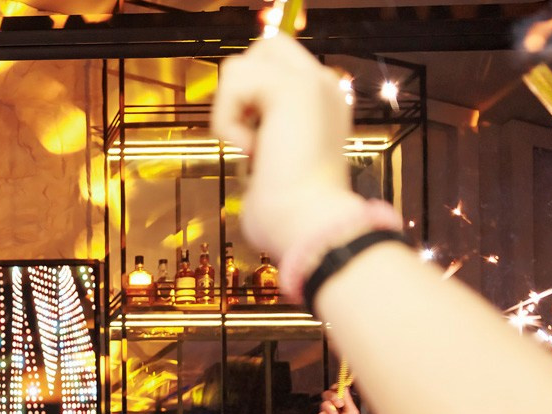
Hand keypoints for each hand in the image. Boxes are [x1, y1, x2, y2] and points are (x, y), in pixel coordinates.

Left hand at [210, 35, 362, 258]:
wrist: (311, 228)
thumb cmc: (291, 221)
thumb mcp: (275, 175)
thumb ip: (265, 146)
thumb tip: (248, 147)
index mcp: (323, 106)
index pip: (280, 66)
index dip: (252, 94)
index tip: (253, 145)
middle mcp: (324, 87)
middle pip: (266, 47)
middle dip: (239, 89)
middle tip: (248, 137)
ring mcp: (313, 82)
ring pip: (243, 61)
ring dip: (230, 108)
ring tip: (252, 148)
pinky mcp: (295, 88)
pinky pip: (234, 80)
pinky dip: (227, 119)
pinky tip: (252, 150)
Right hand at [313, 386, 359, 413]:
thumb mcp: (351, 411)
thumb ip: (347, 398)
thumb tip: (345, 386)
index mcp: (342, 405)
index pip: (336, 392)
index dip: (336, 388)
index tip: (337, 387)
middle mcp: (333, 408)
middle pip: (327, 394)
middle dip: (333, 397)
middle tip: (340, 404)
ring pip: (324, 404)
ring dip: (332, 412)